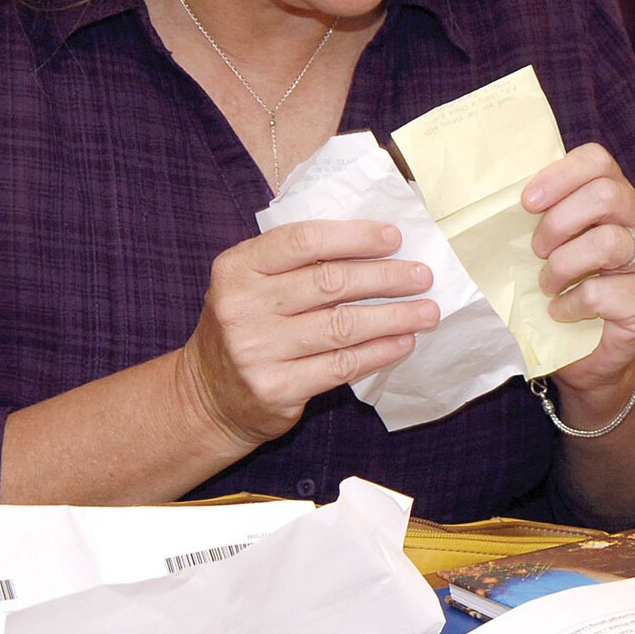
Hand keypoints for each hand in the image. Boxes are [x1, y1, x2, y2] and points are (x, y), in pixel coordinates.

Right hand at [178, 219, 436, 449]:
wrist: (207, 396)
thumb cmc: (248, 325)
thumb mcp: (252, 282)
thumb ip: (296, 261)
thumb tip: (376, 241)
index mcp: (237, 268)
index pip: (304, 241)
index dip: (355, 237)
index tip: (394, 237)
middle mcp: (242, 307)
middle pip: (331, 283)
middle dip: (386, 277)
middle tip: (422, 275)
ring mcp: (257, 350)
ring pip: (343, 326)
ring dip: (394, 316)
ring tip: (427, 310)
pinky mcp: (276, 388)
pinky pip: (342, 365)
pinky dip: (380, 351)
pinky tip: (403, 342)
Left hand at [523, 143, 634, 412]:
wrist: (592, 355)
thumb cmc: (568, 292)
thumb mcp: (554, 247)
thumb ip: (544, 218)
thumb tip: (500, 199)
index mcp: (620, 199)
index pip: (599, 162)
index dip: (560, 175)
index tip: (527, 202)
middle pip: (607, 194)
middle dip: (559, 222)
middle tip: (537, 249)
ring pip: (608, 242)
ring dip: (564, 265)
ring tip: (548, 284)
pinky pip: (603, 292)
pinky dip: (571, 303)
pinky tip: (560, 312)